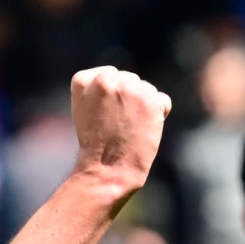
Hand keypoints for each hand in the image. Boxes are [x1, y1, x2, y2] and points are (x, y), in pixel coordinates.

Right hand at [70, 67, 171, 203]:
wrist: (106, 169)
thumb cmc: (94, 144)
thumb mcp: (84, 109)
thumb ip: (98, 89)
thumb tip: (123, 79)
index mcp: (82, 80)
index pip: (107, 74)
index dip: (110, 95)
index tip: (103, 114)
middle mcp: (105, 79)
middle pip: (128, 79)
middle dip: (128, 98)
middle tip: (116, 124)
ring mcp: (129, 88)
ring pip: (146, 89)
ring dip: (143, 106)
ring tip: (129, 128)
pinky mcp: (150, 100)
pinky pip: (162, 101)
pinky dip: (158, 115)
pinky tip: (143, 129)